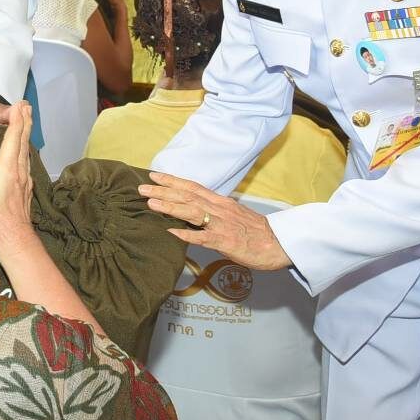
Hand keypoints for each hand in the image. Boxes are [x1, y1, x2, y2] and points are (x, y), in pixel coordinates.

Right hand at [0, 102, 36, 251]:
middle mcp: (19, 172)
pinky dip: (24, 150)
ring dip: (25, 134)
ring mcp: (25, 181)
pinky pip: (26, 163)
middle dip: (24, 121)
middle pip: (23, 141)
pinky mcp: (25, 189)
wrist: (15, 242)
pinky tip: (22, 152)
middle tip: (26, 105)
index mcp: (8, 170)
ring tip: (25, 121)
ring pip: (26, 151)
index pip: (13, 139)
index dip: (16, 120)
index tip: (18, 105)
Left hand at [139, 171, 292, 270]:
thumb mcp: (233, 215)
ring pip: (192, 212)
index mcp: (220, 202)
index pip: (192, 187)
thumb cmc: (255, 231)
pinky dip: (187, 234)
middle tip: (141, 188)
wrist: (278, 244)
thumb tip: (193, 212)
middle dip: (163, 191)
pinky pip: (203, 237)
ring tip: (151, 203)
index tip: (154, 175)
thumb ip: (213, 212)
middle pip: (187, 196)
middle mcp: (219, 209)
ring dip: (170, 206)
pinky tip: (172, 231)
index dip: (172, 180)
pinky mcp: (225, 242)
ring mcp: (221, 225)